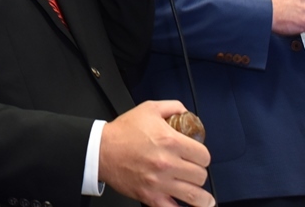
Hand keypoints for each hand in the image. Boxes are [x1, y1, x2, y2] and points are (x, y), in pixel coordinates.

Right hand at [99, 100, 213, 206]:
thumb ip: (173, 107)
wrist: (100, 149)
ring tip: (204, 199)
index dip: (203, 156)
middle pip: (201, 175)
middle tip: (192, 171)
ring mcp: (159, 182)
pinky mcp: (150, 196)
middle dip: (199, 173)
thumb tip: (187, 113)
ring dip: (202, 197)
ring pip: (194, 196)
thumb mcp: (149, 109)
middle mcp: (167, 162)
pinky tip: (185, 206)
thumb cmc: (122, 132)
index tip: (198, 158)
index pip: (204, 156)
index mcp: (170, 141)